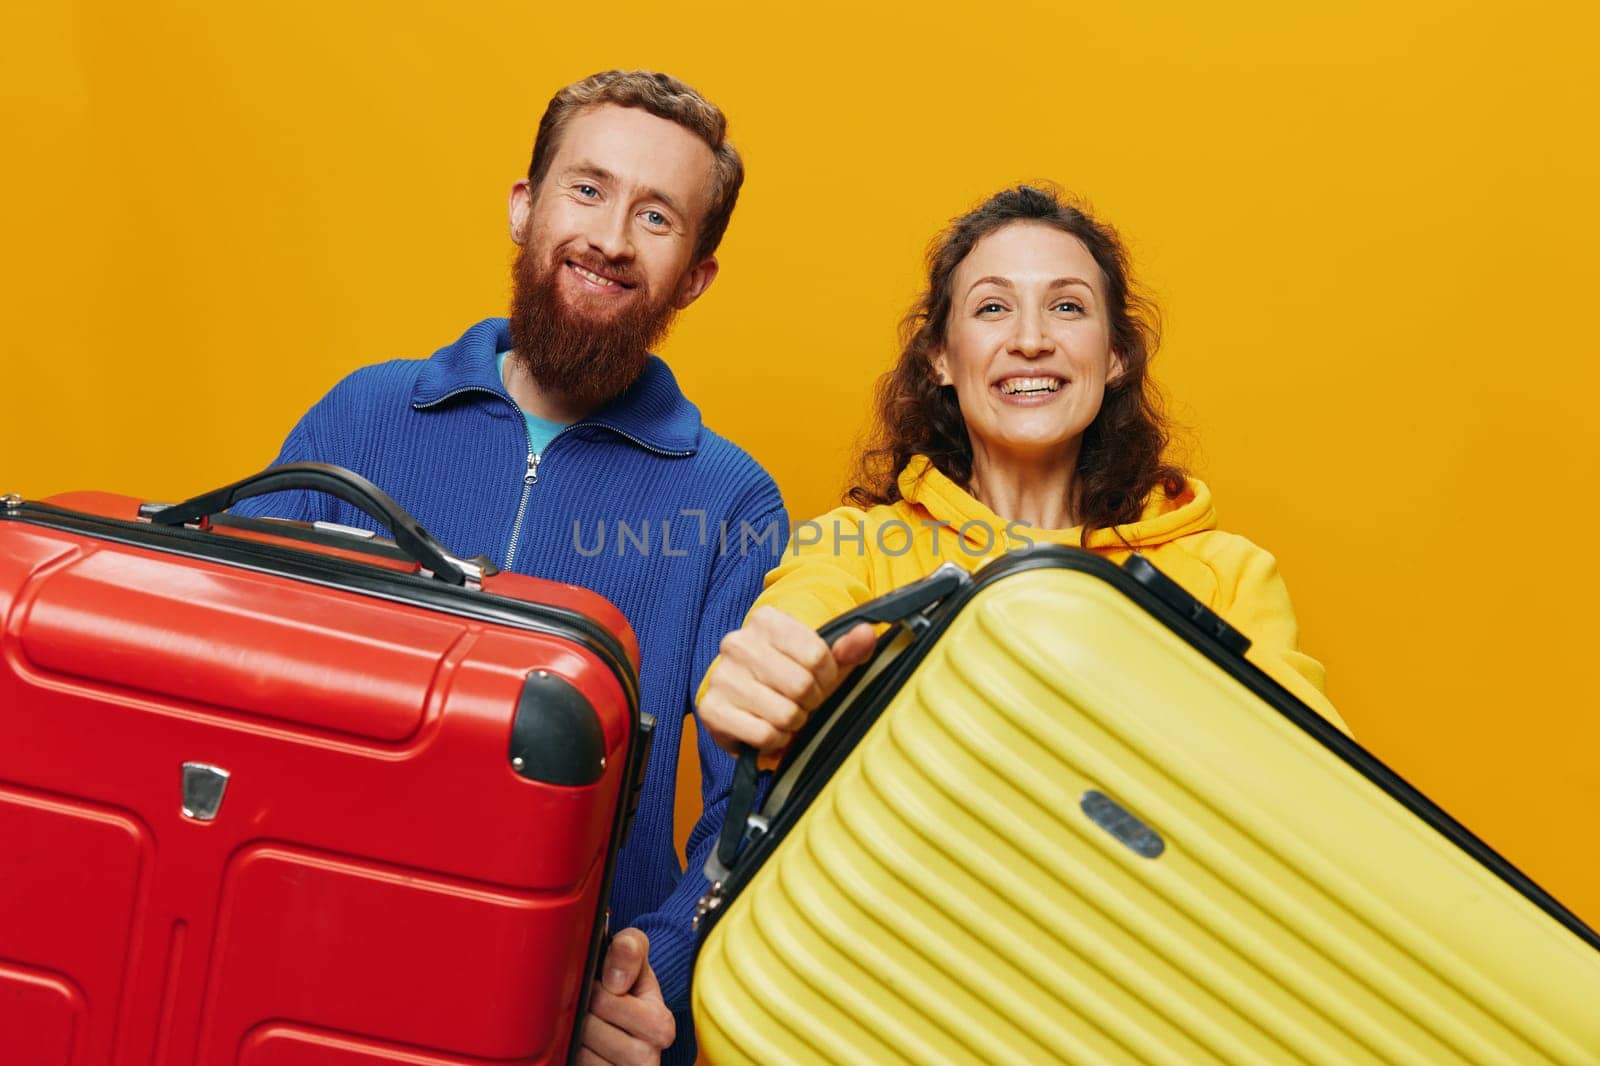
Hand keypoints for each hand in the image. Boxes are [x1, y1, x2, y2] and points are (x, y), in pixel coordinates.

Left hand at [577, 928, 673, 1064]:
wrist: (623, 1019)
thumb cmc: (629, 984)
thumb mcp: (635, 957)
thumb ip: (630, 949)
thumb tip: (615, 979)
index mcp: (661, 1026)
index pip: (604, 1001)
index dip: (595, 987)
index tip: (603, 985)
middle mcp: (646, 1058)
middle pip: (587, 1026)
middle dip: (583, 1010)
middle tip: (592, 1005)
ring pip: (578, 1051)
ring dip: (574, 1033)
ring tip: (589, 1024)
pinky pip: (574, 1064)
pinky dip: (572, 1052)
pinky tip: (584, 1044)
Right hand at [698, 606, 877, 755]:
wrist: (744, 700)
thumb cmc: (787, 676)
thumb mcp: (821, 660)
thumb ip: (847, 649)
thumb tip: (866, 634)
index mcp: (766, 621)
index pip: (817, 655)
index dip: (828, 677)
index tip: (820, 681)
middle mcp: (738, 643)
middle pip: (801, 685)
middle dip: (810, 702)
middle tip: (802, 702)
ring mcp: (721, 676)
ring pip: (784, 713)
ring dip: (792, 722)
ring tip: (784, 714)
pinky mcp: (712, 709)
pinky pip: (763, 735)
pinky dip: (774, 740)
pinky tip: (768, 727)